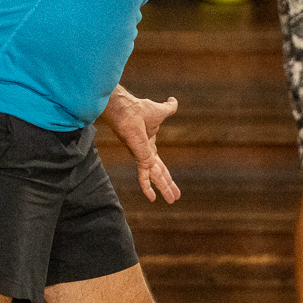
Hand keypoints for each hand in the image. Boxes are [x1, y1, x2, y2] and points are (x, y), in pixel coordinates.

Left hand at [104, 88, 180, 202]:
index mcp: (149, 146)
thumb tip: (174, 101)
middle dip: (167, 185)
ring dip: (164, 189)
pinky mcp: (141, 158)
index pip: (159, 164)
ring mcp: (142, 157)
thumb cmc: (139, 109)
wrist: (127, 110)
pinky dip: (147, 187)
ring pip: (155, 177)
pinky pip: (144, 175)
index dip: (166, 174)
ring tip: (172, 200)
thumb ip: (169, 108)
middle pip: (159, 173)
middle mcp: (145, 154)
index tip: (171, 183)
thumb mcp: (160, 110)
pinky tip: (151, 198)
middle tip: (174, 197)